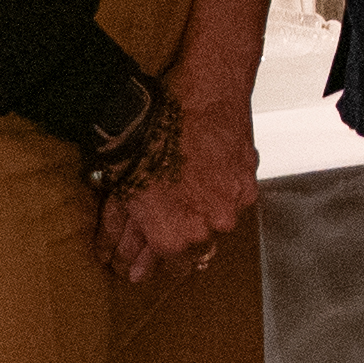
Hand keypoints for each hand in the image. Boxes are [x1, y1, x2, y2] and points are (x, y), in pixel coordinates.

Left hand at [103, 97, 258, 282]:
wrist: (204, 93)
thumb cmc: (157, 133)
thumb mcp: (124, 187)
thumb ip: (121, 232)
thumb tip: (113, 258)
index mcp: (175, 235)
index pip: (166, 269)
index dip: (147, 264)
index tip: (136, 261)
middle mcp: (210, 228)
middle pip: (193, 251)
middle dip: (173, 240)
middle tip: (158, 224)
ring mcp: (234, 206)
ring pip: (214, 226)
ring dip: (198, 216)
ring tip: (182, 192)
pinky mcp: (250, 184)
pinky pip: (232, 202)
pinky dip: (218, 194)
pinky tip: (201, 176)